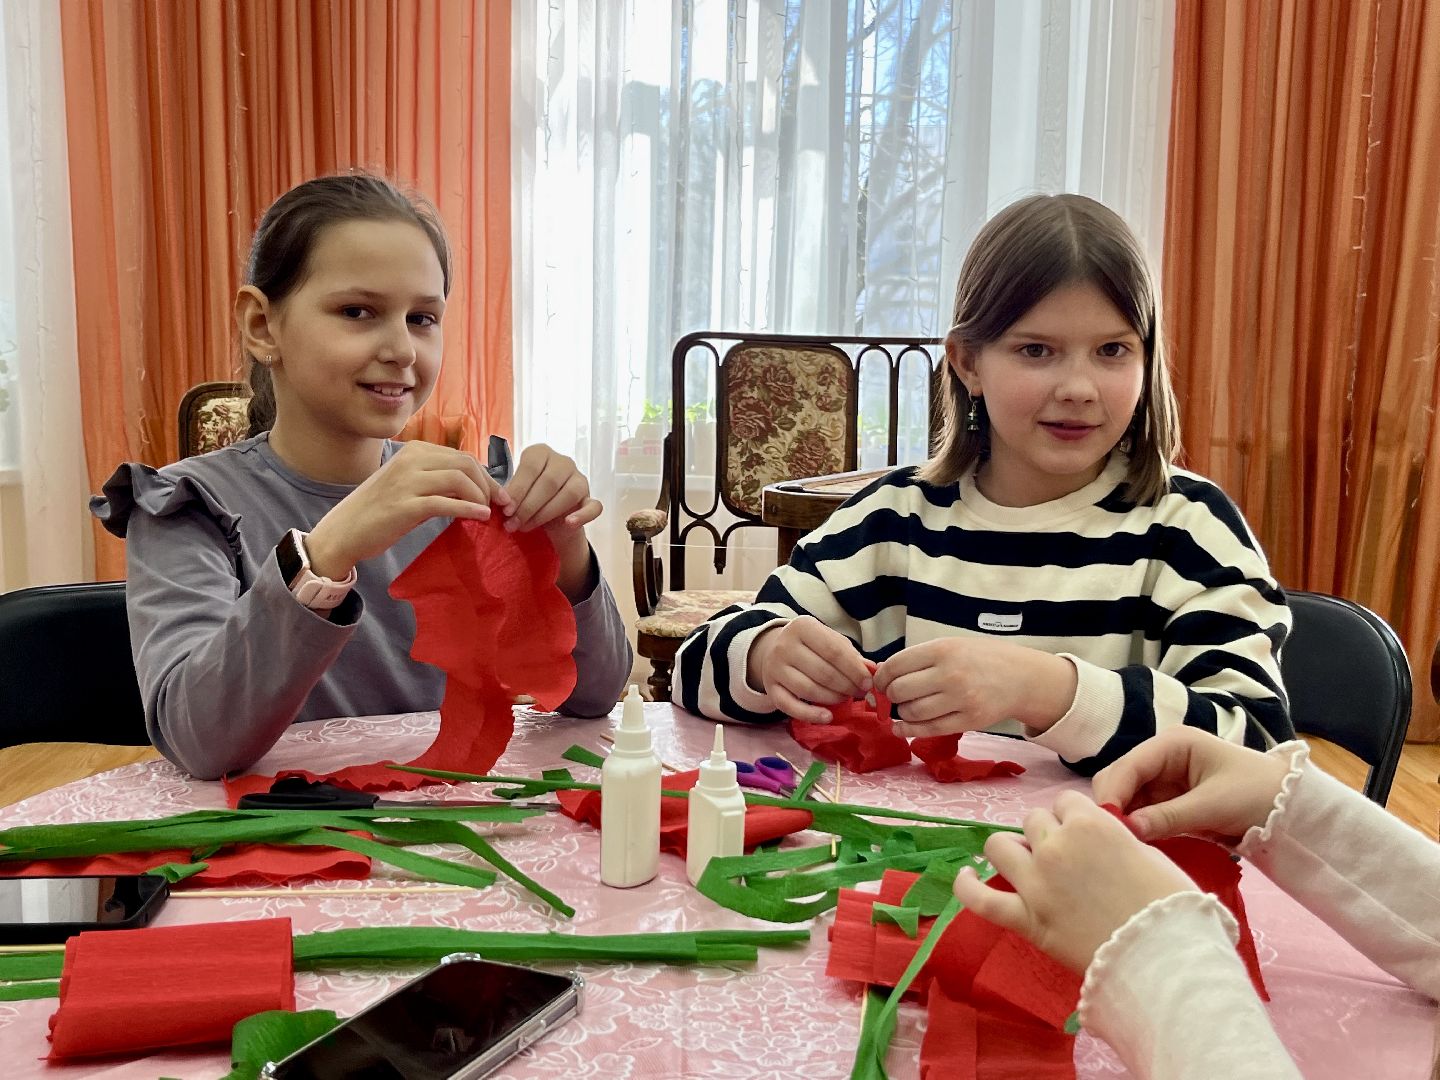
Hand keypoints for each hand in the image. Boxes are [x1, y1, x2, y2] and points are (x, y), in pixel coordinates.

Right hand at [306, 441, 506, 576]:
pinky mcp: (406, 506)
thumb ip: (437, 480)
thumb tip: (474, 486)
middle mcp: (411, 460)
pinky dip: (470, 509)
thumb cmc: (378, 511)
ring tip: (488, 512)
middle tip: (500, 505)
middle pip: (465, 464)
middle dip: (488, 484)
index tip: (497, 494)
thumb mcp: (408, 485)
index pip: (462, 456)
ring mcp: (407, 482)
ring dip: (481, 496)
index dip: (485, 475)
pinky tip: (480, 517)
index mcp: (414, 451)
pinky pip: (447, 503)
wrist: (343, 531)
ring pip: (459, 479)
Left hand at [500, 444, 603, 599]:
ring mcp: (580, 479)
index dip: (518, 489)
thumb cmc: (526, 499)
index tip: (505, 509)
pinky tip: (569, 523)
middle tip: (512, 524)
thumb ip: (508, 494)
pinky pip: (594, 506)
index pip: (531, 467)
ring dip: (546, 513)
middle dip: (528, 505)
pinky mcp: (590, 499)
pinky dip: (582, 516)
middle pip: (549, 481)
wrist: (547, 519)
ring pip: (569, 493)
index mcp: (541, 453)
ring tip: (526, 527)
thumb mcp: (514, 492)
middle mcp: (563, 462)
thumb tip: (501, 503)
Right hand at [747, 615, 871, 723]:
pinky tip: (827, 717)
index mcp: (802, 627)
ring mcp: (774, 668)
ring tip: (845, 698)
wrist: (775, 649)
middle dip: (847, 686)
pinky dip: (811, 715)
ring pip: (809, 690)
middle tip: (859, 692)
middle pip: (823, 672)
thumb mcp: (830, 641)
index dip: (854, 670)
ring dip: (833, 698)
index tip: (868, 683)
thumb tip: (873, 671)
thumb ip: (851, 655)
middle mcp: (784, 646)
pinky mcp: (770, 689)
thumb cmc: (811, 645)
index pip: (834, 651)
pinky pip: (790, 707)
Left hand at [872, 638, 1075, 737]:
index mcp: (943, 650)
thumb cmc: (982, 658)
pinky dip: (909, 730)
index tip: (879, 682)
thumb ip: (919, 658)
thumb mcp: (952, 646)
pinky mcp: (969, 720)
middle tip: (892, 696)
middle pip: (900, 691)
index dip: (881, 677)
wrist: (1022, 677)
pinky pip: (929, 729)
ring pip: (912, 712)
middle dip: (889, 696)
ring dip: (901, 713)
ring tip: (904, 708)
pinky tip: (901, 728)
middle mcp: (951, 674)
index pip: (896, 665)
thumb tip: (881, 670)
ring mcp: (961, 699)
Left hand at [952, 791, 1195, 972]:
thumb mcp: (1148, 853)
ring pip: (1000, 845)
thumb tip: (1097, 839)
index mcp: (1090, 823)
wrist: (1165, 958)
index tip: (1082, 837)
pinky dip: (967, 886)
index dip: (1073, 819)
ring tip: (1023, 864)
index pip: (1065, 802)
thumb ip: (1112, 838)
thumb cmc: (1170, 905)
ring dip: (1011, 851)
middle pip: (1033, 820)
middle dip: (1047, 834)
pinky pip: (980, 898)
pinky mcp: (1025, 918)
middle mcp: (1056, 845)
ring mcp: (1035, 881)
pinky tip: (965, 877)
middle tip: (1065, 859)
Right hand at [1091, 726, 1289, 843]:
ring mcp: (1165, 781)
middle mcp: (1162, 758)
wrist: (1294, 809)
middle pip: (1121, 781)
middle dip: (1115, 807)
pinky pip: (1144, 814)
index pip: (1127, 766)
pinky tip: (1138, 845)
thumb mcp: (1214, 805)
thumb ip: (1169, 816)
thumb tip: (1128, 829)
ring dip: (1125, 820)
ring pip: (1129, 800)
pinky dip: (1139, 829)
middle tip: (1114, 841)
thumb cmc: (1259, 795)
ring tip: (1124, 846)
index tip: (1106, 827)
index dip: (1113, 794)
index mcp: (1172, 744)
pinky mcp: (1171, 802)